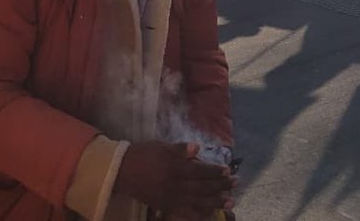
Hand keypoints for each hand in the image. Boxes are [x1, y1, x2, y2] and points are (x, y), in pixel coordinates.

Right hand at [115, 142, 234, 213]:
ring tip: (230, 202)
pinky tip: (210, 214)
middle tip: (235, 183)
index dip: (214, 171)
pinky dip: (199, 213)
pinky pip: (186, 211)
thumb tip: (197, 147)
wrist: (123, 172)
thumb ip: (180, 148)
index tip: (227, 170)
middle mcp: (175, 184)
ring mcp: (171, 198)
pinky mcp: (167, 206)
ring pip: (197, 201)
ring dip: (215, 201)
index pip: (200, 171)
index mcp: (175, 167)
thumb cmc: (144, 154)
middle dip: (220, 186)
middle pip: (202, 187)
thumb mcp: (161, 146)